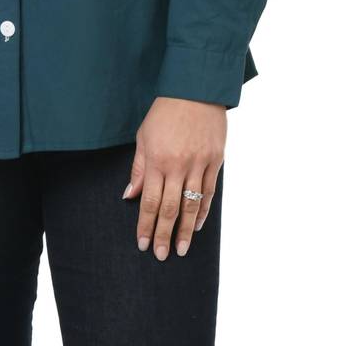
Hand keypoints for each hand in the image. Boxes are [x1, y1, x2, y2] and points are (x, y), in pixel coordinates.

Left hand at [124, 97, 225, 257]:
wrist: (196, 89)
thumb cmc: (165, 113)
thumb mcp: (144, 137)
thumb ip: (139, 168)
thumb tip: (130, 195)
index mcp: (157, 161)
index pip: (149, 202)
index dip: (145, 226)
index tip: (143, 244)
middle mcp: (178, 166)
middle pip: (169, 208)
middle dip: (163, 234)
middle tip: (161, 255)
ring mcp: (199, 164)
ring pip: (191, 205)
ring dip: (184, 230)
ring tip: (180, 249)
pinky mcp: (215, 161)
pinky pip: (208, 192)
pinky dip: (202, 211)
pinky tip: (196, 226)